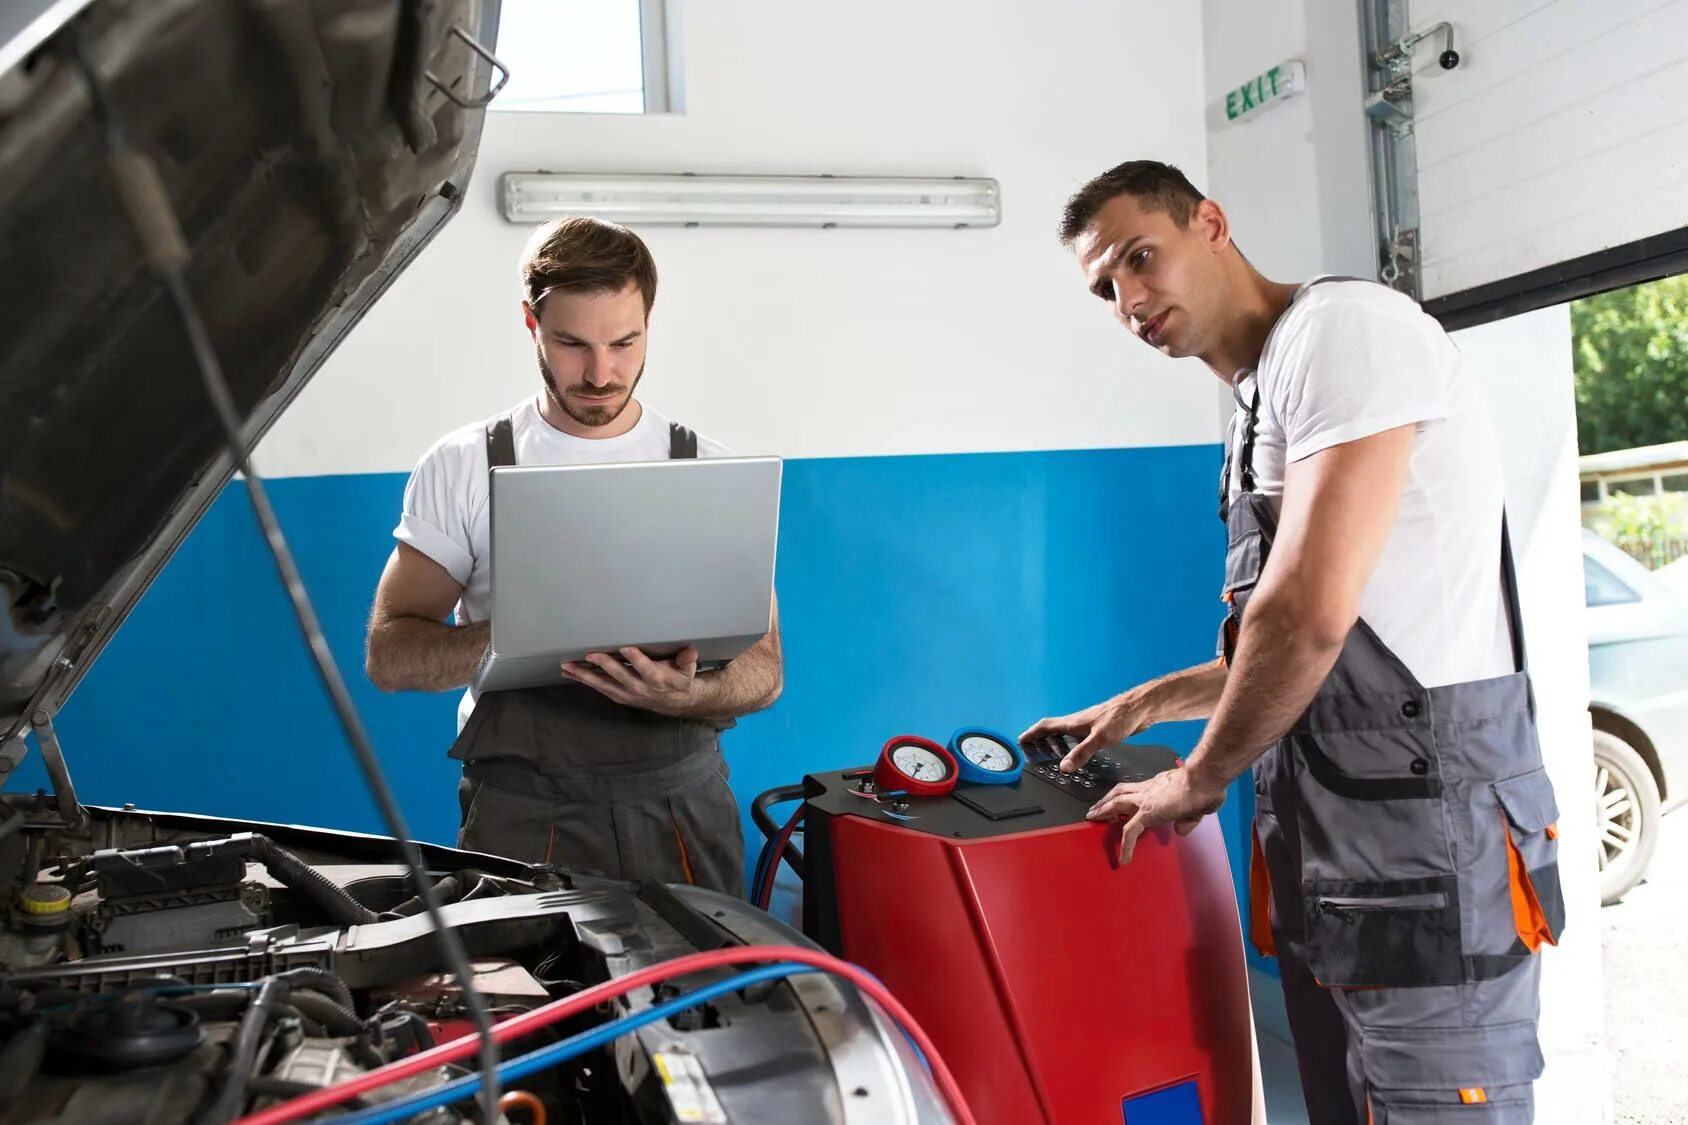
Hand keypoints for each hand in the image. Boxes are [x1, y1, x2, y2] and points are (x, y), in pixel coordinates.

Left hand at [561, 647, 701, 715]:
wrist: (673, 701)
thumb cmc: (678, 678)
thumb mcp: (687, 669)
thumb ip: (687, 659)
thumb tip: (691, 652)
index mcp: (656, 679)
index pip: (645, 668)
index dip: (635, 659)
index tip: (625, 647)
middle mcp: (639, 687)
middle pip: (620, 675)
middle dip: (605, 664)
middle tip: (591, 654)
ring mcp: (626, 693)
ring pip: (603, 684)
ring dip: (585, 675)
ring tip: (568, 666)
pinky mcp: (617, 695)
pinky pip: (599, 687)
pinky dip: (584, 680)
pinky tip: (570, 673)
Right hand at [1018, 692, 1152, 772]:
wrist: (1141, 708)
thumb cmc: (1121, 717)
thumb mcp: (1099, 738)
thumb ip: (1081, 753)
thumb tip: (1063, 767)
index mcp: (1073, 722)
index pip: (1045, 726)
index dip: (1031, 733)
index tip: (1021, 741)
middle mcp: (1078, 722)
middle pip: (1052, 730)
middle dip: (1041, 741)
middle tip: (1035, 754)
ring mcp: (1088, 725)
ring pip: (1065, 734)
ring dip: (1056, 744)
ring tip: (1054, 757)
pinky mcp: (1099, 729)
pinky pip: (1078, 738)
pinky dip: (1071, 746)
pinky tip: (1078, 753)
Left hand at [1085, 765, 1225, 863]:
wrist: (1203, 779)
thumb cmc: (1207, 787)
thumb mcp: (1199, 807)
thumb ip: (1188, 819)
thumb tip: (1181, 830)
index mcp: (1159, 786)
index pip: (1138, 790)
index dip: (1128, 796)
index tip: (1122, 802)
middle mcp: (1149, 789)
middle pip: (1120, 792)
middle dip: (1106, 799)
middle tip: (1095, 808)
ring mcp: (1146, 800)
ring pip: (1117, 804)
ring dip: (1103, 811)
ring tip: (1093, 819)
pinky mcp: (1148, 812)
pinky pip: (1130, 830)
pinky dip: (1125, 845)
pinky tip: (1124, 859)